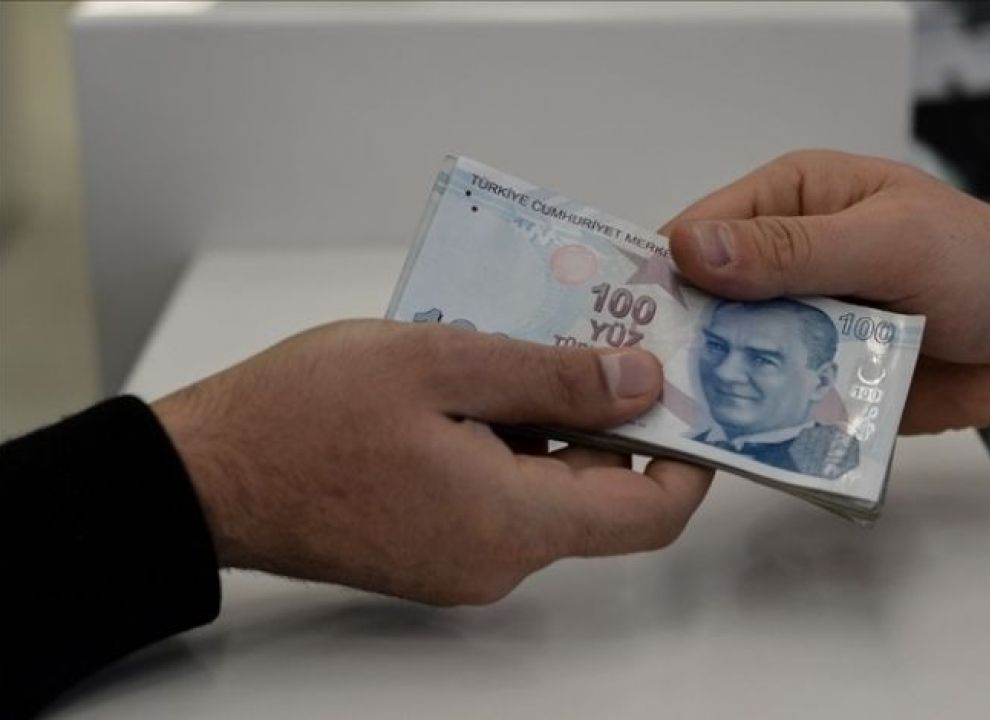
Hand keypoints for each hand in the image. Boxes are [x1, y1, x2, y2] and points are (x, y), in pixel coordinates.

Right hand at [152, 320, 710, 604]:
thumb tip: (642, 385)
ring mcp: (462, 559)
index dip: (686, 456)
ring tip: (512, 346)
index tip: (688, 395)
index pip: (648, 513)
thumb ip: (554, 376)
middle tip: (591, 335)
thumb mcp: (442, 364)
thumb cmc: (303, 416)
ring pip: (545, 486)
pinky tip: (471, 382)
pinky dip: (505, 438)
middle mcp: (497, 558)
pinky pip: (500, 492)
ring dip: (548, 418)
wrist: (206, 475)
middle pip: (596, 492)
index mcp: (510, 522)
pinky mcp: (433, 545)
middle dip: (606, 414)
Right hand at [662, 150, 989, 460]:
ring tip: (683, 416)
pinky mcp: (820, 374)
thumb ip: (794, 249)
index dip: (665, 270)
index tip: (629, 317)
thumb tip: (694, 248)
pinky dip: (758, 412)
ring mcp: (803, 319)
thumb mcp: (890, 242)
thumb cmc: (988, 267)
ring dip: (717, 380)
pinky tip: (735, 437)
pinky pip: (772, 393)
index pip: (703, 228)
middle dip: (683, 335)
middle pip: (707, 296)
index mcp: (795, 198)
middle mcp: (788, 258)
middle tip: (646, 381)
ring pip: (733, 351)